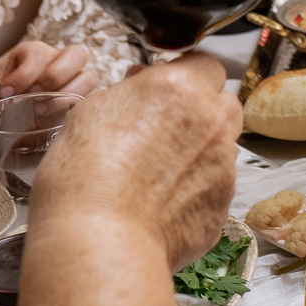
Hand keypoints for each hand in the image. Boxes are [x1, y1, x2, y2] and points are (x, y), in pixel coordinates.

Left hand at [0, 39, 94, 118]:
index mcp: (32, 53)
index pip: (38, 55)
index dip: (24, 75)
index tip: (5, 93)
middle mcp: (57, 61)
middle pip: (77, 55)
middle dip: (56, 75)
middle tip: (34, 95)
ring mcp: (71, 81)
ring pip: (88, 77)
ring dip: (68, 95)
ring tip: (41, 111)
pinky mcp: (77, 101)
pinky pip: (89, 102)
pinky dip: (76, 110)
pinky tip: (55, 121)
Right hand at [29, 53, 241, 269]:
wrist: (99, 241)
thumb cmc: (83, 178)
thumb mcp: (90, 113)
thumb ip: (129, 92)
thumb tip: (140, 85)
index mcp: (180, 89)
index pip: (204, 65)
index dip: (184, 76)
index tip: (165, 90)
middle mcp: (212, 121)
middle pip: (223, 104)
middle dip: (203, 111)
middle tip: (167, 129)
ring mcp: (223, 165)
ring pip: (222, 147)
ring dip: (200, 152)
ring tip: (158, 175)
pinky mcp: (223, 205)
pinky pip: (215, 188)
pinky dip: (197, 191)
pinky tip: (163, 205)